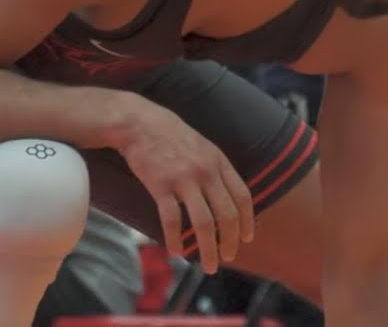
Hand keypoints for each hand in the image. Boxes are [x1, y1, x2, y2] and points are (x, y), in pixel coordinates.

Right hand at [112, 99, 253, 273]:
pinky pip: (172, 220)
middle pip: (227, 214)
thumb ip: (216, 169)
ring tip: (209, 265)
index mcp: (219, 162)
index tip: (247, 238)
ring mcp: (184, 179)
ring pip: (204, 223)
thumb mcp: (204, 147)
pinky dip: (176, 239)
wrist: (139, 123)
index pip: (242, 196)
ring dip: (208, 249)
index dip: (247, 220)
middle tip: (228, 257)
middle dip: (230, 241)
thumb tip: (227, 195)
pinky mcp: (160, 186)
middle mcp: (206, 172)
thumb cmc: (171, 136)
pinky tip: (176, 252)